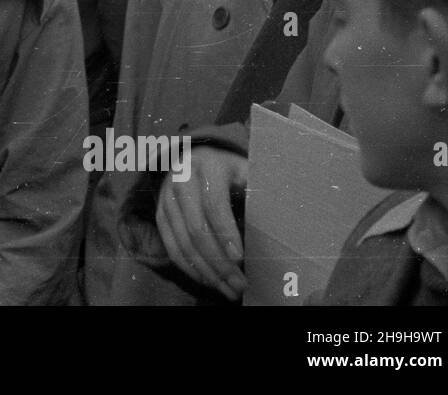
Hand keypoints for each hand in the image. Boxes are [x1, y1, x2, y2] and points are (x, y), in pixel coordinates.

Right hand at [155, 146, 247, 300]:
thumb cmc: (229, 170)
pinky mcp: (160, 214)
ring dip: (206, 271)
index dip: (226, 233)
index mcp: (206, 167)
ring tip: (228, 289)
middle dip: (219, 262)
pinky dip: (190, 267)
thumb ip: (259, 189)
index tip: (241, 258)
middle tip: (240, 284)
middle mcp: (181, 181)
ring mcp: (166, 199)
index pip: (214, 205)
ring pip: (183, 243)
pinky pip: (172, 247)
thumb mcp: (245, 170)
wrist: (192, 157)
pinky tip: (208, 281)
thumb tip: (287, 217)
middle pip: (197, 230)